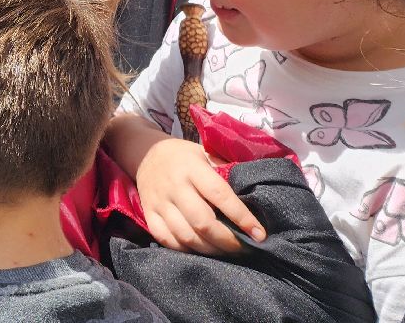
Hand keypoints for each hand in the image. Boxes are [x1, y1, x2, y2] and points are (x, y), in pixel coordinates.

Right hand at [135, 136, 265, 254]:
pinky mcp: (148, 214)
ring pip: (186, 236)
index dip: (241, 217)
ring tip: (227, 252)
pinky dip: (187, 250)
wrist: (145, 153)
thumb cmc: (184, 156)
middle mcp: (174, 186)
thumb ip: (225, 172)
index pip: (219, 195)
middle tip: (245, 248)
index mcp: (191, 168)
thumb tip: (253, 197)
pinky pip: (167, 240)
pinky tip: (202, 249)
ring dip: (211, 250)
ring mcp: (159, 202)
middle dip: (228, 241)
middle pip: (203, 222)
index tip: (259, 234)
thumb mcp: (205, 153)